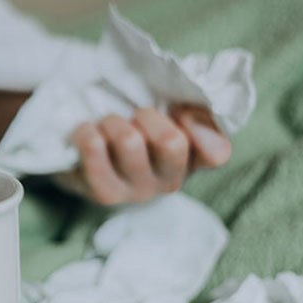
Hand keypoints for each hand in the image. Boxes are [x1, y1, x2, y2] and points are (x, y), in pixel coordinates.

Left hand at [60, 106, 231, 205]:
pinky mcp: (104, 193)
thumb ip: (191, 109)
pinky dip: (88, 135)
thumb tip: (188, 113)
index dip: (198, 126)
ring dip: (114, 122)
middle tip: (134, 116)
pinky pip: (96, 156)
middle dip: (147, 117)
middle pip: (171, 143)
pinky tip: (87, 132)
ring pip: (130, 142)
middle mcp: (169, 181)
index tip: (178, 110)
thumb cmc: (133, 130)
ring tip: (106, 124)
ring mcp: (137, 192)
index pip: (215, 151)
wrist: (86, 159)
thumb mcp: (165, 115)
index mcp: (192, 160)